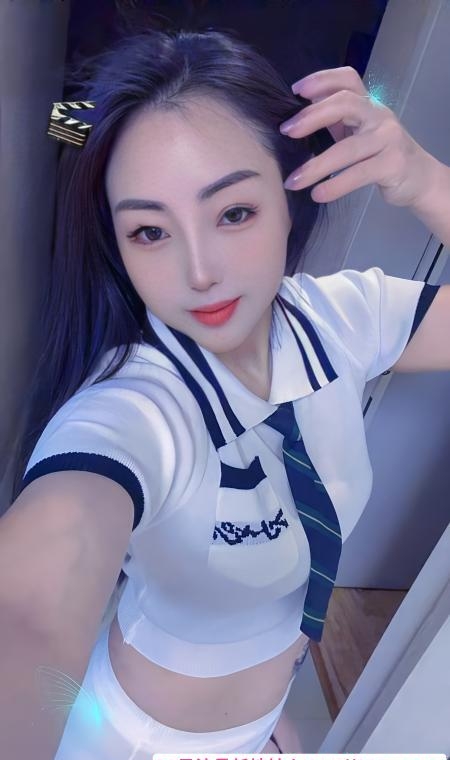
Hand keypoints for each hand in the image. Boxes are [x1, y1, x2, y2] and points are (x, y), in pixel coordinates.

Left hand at [280, 65, 433, 207]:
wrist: (419, 178)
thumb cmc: (381, 155)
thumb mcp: (358, 133)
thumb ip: (335, 123)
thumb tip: (297, 120)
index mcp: (368, 104)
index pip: (347, 79)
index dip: (322, 80)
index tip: (296, 91)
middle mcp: (379, 116)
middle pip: (345, 104)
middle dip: (312, 116)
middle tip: (287, 131)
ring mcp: (388, 139)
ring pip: (347, 148)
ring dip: (316, 166)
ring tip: (293, 181)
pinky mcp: (393, 165)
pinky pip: (358, 174)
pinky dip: (335, 186)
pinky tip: (317, 194)